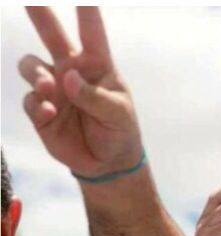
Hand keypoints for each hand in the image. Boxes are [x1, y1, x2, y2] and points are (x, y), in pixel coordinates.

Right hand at [20, 7, 142, 177]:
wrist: (107, 163)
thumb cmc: (119, 130)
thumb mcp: (118, 113)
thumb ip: (94, 96)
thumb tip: (67, 77)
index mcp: (97, 65)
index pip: (91, 31)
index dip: (85, 8)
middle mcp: (71, 70)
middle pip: (51, 34)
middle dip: (39, 13)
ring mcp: (53, 89)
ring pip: (30, 65)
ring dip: (35, 73)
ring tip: (47, 87)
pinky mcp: (41, 110)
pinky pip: (30, 100)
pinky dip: (38, 105)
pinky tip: (51, 113)